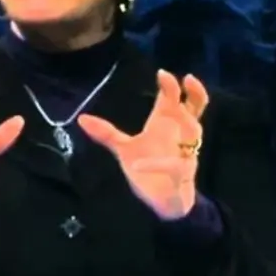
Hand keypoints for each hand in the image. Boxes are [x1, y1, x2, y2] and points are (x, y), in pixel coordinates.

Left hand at [78, 70, 208, 220]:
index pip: (174, 99)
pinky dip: (158, 164)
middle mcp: (179, 136)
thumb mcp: (125, 149)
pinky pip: (175, 167)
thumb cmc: (148, 169)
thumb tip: (81, 118)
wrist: (165, 203)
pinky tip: (137, 164)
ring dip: (186, 120)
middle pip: (193, 109)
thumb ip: (107, 133)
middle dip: (193, 93)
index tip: (162, 73)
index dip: (172, 86)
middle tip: (184, 79)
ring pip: (194, 132)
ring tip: (173, 108)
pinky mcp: (181, 176)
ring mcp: (184, 154)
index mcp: (165, 125)